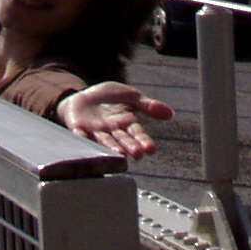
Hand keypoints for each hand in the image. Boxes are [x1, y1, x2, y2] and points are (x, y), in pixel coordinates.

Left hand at [59, 82, 173, 158]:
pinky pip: (81, 135)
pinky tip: (87, 144)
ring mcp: (95, 131)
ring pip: (105, 140)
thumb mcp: (130, 96)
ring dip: (112, 147)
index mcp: (125, 124)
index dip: (143, 141)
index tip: (151, 149)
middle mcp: (112, 131)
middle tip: (138, 154)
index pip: (137, 133)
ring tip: (120, 154)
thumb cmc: (109, 99)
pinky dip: (83, 139)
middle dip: (130, 147)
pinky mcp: (79, 128)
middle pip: (122, 140)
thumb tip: (171, 114)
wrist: (83, 96)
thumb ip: (148, 105)